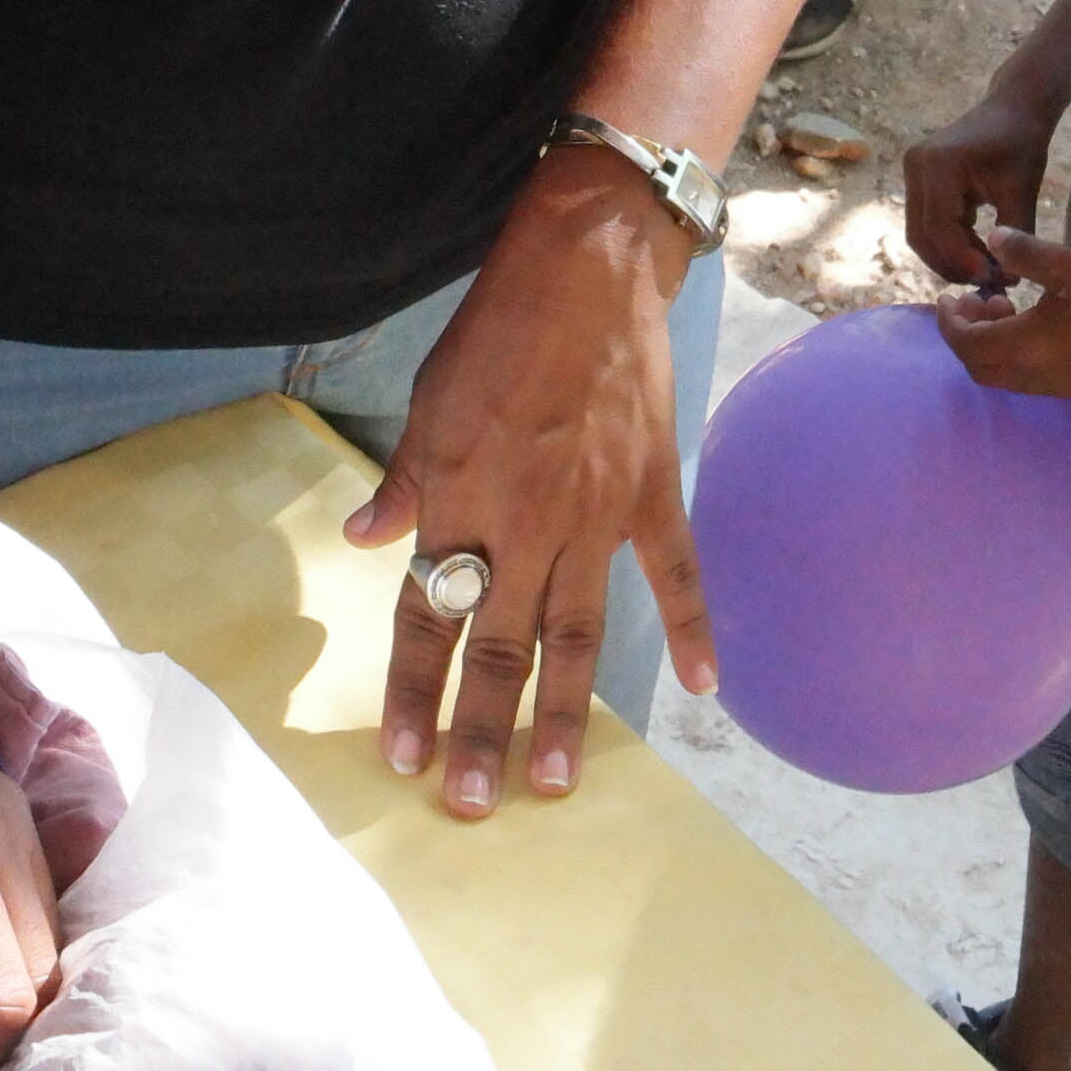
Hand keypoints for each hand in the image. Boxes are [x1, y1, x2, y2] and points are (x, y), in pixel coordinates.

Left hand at [350, 157, 708, 816]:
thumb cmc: (495, 329)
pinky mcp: (652, 493)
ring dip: (562, 715)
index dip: (412, 689)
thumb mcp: (425, 401)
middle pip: (498, 647)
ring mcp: (597, 514)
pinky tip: (702, 689)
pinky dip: (692, 631)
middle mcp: (526, 521)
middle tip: (469, 804)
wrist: (586, 266)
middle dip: (480, 731)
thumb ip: (403, 482)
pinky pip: (677, 575)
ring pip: (575, 635)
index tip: (400, 754)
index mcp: (460, 498)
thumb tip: (369, 539)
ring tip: (551, 784)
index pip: (427, 614)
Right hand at [896, 93, 1049, 285]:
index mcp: (939, 165)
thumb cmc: (1022, 142)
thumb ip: (1014, 232)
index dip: (963, 260)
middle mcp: (916, 167)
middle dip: (953, 265)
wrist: (1013, 106)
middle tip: (989, 282)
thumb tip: (1007, 278)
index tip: (994, 278)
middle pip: (922, 236)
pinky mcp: (918, 178)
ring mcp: (912, 172)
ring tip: (985, 270)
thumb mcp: (1022, 189)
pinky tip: (978, 252)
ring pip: (920, 233)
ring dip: (949, 257)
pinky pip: (925, 222)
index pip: (940, 228)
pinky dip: (949, 242)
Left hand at [931, 227, 1070, 398]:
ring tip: (1001, 305)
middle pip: (976, 366)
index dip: (949, 321)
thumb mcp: (1069, 266)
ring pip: (997, 375)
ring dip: (986, 345)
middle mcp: (1030, 375)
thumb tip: (991, 239)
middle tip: (972, 300)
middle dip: (964, 334)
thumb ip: (1025, 253)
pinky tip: (1027, 324)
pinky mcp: (1066, 387)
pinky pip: (1019, 379)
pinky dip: (1007, 355)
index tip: (946, 297)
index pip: (966, 342)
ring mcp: (1049, 387)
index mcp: (1024, 346)